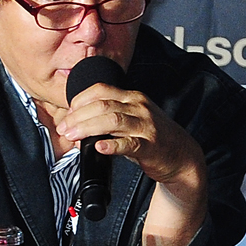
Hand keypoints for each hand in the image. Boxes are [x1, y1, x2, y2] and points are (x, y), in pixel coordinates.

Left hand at [58, 82, 207, 245]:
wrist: (182, 156)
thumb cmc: (152, 138)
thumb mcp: (131, 119)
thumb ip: (109, 117)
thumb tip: (78, 124)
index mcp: (132, 97)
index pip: (100, 90)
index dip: (79, 100)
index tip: (67, 113)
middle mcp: (139, 107)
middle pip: (102, 105)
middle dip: (78, 116)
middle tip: (64, 128)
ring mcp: (146, 125)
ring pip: (112, 120)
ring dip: (87, 128)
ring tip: (72, 136)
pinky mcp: (151, 146)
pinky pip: (129, 143)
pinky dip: (112, 145)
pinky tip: (99, 147)